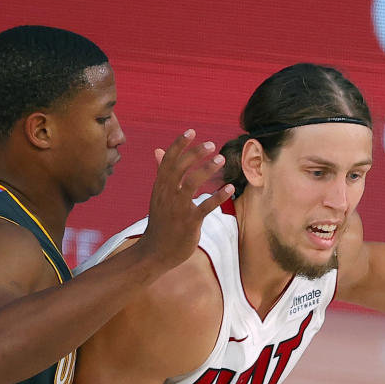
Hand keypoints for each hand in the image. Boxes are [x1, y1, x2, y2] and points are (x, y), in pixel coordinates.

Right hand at [136, 130, 233, 270]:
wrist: (155, 252)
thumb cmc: (160, 222)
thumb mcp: (158, 196)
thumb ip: (162, 172)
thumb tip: (158, 150)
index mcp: (160, 187)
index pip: (168, 161)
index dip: (179, 144)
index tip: (192, 131)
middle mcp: (167, 195)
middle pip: (180, 168)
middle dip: (195, 153)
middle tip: (211, 144)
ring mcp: (178, 209)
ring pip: (191, 183)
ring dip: (207, 170)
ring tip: (221, 159)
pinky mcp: (189, 222)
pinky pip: (205, 206)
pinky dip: (218, 196)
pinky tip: (229, 187)